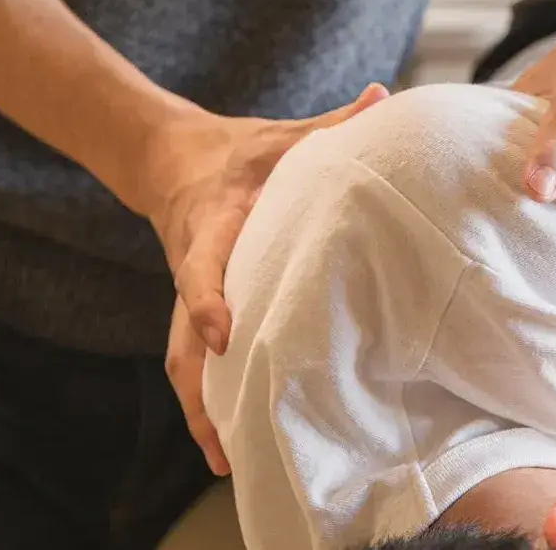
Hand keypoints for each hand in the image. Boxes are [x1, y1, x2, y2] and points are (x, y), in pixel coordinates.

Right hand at [148, 83, 388, 473]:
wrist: (173, 158)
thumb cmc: (239, 151)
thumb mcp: (282, 135)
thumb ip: (331, 124)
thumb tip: (382, 97)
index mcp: (214, 223)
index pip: (201, 264)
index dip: (205, 299)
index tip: (221, 334)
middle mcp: (194, 266)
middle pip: (181, 337)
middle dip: (199, 389)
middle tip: (224, 438)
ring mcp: (186, 293)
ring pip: (181, 359)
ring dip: (199, 408)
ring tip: (226, 458)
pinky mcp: (193, 308)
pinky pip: (192, 359)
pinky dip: (206, 398)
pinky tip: (229, 435)